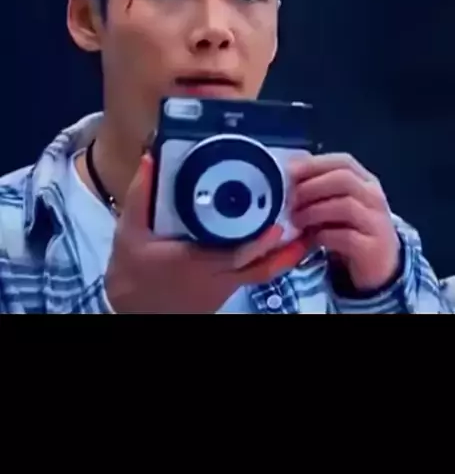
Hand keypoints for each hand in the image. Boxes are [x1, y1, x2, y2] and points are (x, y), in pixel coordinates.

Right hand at [105, 154, 309, 312]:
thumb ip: (140, 196)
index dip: (259, 244)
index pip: (234, 256)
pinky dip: (267, 262)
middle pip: (260, 268)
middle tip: (306, 227)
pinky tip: (276, 244)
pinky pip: (252, 277)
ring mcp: (221, 289)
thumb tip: (150, 161)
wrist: (131, 311)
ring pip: (260, 275)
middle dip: (286, 250)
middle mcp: (215, 279)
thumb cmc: (132, 274)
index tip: (277, 227)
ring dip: (282, 257)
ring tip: (302, 235)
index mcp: (195, 263)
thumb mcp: (129, 232)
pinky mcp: (223, 293)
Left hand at [289, 153, 400, 291]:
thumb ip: (318, 191)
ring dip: (314, 211)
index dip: (314, 164)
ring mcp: (377, 223)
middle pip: (344, 179)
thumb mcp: (335, 207)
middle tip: (289, 198)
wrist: (377, 269)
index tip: (288, 171)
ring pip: (345, 206)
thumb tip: (285, 177)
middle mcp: (375, 198)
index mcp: (366, 182)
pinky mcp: (373, 249)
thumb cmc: (350, 231)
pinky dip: (323, 235)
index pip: (344, 162)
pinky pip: (346, 237)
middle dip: (312, 186)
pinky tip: (311, 239)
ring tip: (296, 219)